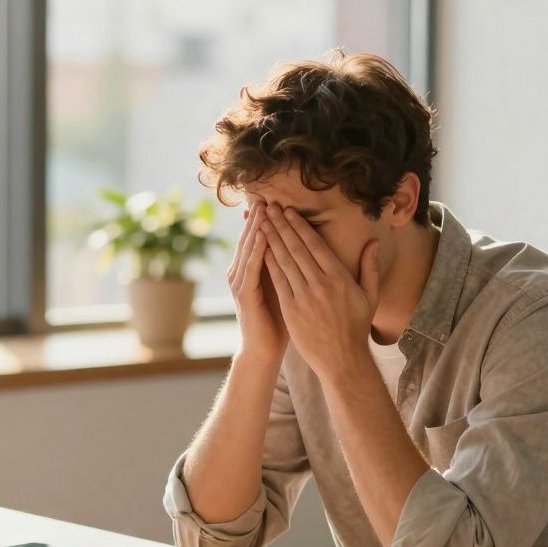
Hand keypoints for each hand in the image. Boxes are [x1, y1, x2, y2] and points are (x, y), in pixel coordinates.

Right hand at [228, 200, 287, 364]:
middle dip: (260, 218)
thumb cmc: (279, 323)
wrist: (264, 350)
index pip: (261, 238)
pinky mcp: (244, 295)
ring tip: (263, 209)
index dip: (269, 220)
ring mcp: (241, 283)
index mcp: (255, 270)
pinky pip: (250, 269)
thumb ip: (291, 268)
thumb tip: (306, 249)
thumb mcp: (286, 290)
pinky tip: (262, 238)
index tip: (279, 200)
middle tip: (267, 196)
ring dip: (256, 229)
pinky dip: (256, 252)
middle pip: (252, 238)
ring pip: (249, 249)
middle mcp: (244, 272)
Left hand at [260, 205, 379, 380]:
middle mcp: (321, 284)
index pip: (316, 245)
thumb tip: (373, 242)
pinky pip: (278, 281)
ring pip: (285, 262)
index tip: (289, 211)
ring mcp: (305, 297)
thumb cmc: (356, 328)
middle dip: (282, 225)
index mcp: (340, 278)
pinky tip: (261, 249)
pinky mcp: (291, 310)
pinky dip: (269, 263)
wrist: (342, 360)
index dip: (300, 226)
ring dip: (272, 239)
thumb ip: (370, 268)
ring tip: (262, 222)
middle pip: (298, 248)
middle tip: (270, 207)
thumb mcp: (370, 296)